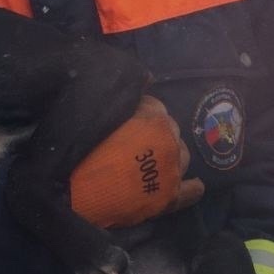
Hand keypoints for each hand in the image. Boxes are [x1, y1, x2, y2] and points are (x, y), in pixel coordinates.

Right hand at [69, 94, 203, 227]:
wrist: (79, 186)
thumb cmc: (85, 144)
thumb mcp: (99, 105)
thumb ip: (126, 93)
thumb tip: (148, 76)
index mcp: (153, 117)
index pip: (155, 107)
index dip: (141, 113)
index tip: (127, 120)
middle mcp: (169, 141)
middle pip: (171, 132)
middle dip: (158, 135)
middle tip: (135, 143)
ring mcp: (172, 170)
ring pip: (182, 158)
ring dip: (172, 156)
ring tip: (155, 163)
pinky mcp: (169, 197)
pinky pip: (189, 192)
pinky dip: (193, 188)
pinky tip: (194, 186)